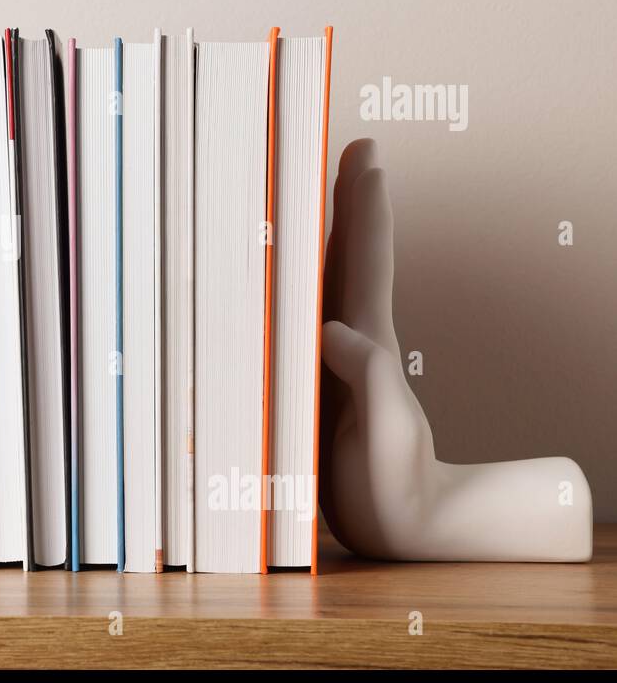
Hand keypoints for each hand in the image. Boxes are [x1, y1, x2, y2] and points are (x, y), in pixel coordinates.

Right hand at [319, 138, 591, 560]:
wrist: (406, 533)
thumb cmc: (400, 491)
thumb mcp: (390, 440)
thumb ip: (370, 383)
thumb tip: (330, 328)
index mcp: (369, 347)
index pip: (364, 265)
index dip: (364, 211)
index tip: (364, 157)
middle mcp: (351, 345)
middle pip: (347, 260)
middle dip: (347, 204)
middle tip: (348, 149)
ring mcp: (333, 365)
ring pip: (323, 286)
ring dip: (319, 239)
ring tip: (308, 200)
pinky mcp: (315, 388)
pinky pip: (297, 323)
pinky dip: (290, 290)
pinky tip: (277, 285)